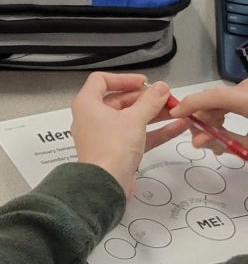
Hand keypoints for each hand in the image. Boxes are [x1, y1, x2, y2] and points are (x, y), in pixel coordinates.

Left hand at [69, 73, 176, 192]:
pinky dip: (155, 131)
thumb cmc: (111, 148)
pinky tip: (177, 127)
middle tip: (166, 97)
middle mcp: (92, 118)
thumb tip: (161, 88)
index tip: (145, 82)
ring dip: (154, 114)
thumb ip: (150, 101)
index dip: (124, 79)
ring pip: (131, 119)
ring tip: (176, 110)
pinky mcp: (117, 151)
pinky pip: (137, 135)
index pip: (101, 81)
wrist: (107, 184)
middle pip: (120, 100)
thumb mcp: (134, 119)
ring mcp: (104, 136)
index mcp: (87, 104)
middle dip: (145, 98)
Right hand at [168, 83, 247, 151]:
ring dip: (211, 118)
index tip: (175, 114)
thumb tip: (199, 141)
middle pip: (213, 99)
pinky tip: (223, 127)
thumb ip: (223, 141)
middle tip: (201, 140)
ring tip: (216, 139)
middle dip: (202, 121)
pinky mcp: (245, 91)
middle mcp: (246, 89)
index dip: (192, 104)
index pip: (216, 96)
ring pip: (217, 99)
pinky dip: (221, 112)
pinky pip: (227, 97)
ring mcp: (246, 88)